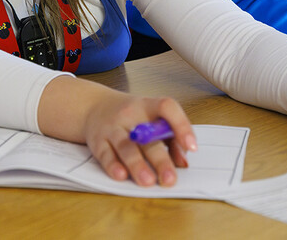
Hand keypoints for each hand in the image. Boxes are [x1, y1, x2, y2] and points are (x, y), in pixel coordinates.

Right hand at [81, 91, 196, 187]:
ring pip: (126, 146)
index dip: (181, 125)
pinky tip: (121, 175)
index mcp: (149, 106)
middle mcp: (131, 115)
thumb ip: (171, 137)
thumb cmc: (130, 116)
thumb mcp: (152, 118)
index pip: (167, 108)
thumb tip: (183, 163)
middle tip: (170, 178)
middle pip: (148, 137)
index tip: (191, 146)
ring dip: (137, 164)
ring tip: (148, 181)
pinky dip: (113, 165)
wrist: (94, 107)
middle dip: (160, 159)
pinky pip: (105, 154)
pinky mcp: (98, 141)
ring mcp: (113, 127)